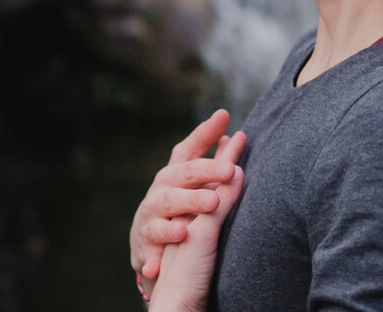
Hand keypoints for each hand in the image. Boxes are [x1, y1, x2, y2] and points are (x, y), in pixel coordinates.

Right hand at [130, 110, 245, 292]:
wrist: (149, 244)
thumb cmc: (179, 206)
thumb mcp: (194, 185)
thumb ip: (215, 162)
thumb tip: (238, 135)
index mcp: (176, 174)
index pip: (190, 148)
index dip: (206, 132)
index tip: (224, 116)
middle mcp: (162, 190)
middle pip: (183, 174)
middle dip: (206, 170)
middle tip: (229, 169)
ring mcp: (150, 217)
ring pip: (165, 207)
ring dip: (185, 207)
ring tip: (206, 207)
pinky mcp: (144, 246)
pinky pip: (148, 252)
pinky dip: (151, 259)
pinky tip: (156, 267)